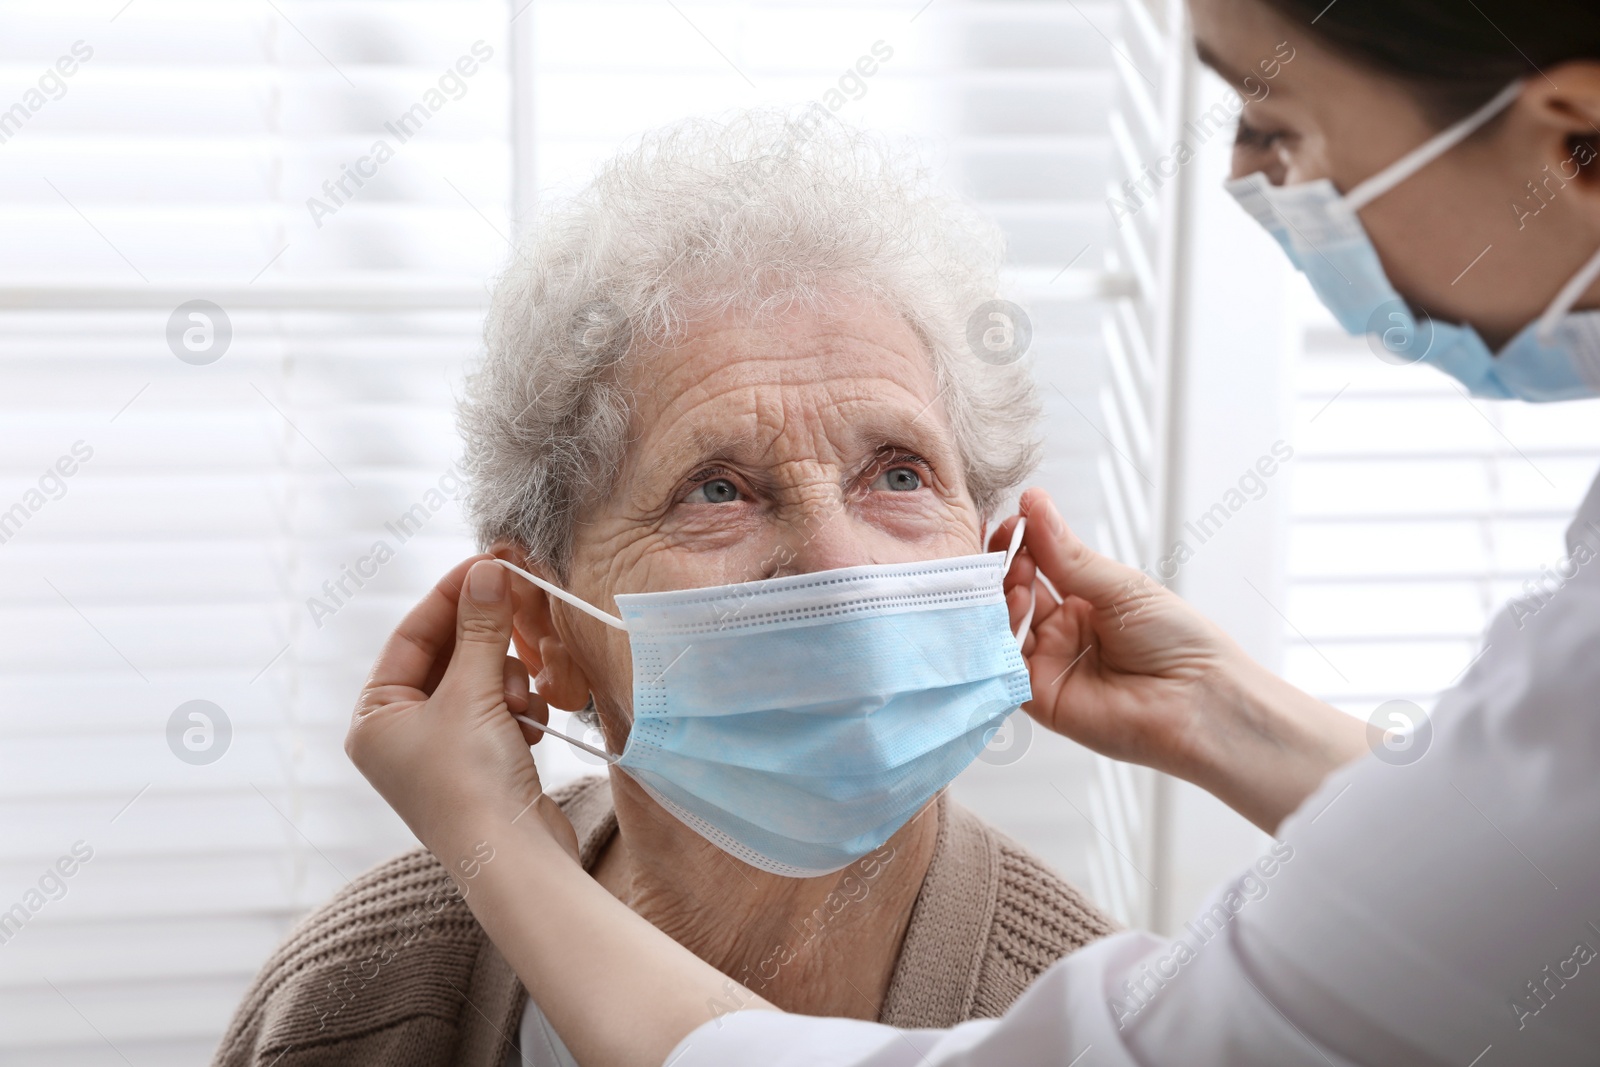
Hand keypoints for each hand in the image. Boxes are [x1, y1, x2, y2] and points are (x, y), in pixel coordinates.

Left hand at [345, 555, 578, 861]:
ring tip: (521, 703)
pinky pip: (499, 709)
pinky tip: (530, 727)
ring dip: (507, 681)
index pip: (411, 634)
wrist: (514, 859)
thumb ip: (481, 628)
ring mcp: (440, 750)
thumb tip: (488, 569)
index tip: (490, 564)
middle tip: (520, 604)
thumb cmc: (473, 784)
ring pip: (480, 680)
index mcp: (374, 717)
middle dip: (487, 643)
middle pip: (448, 656)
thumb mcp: (473, 693)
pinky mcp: (479, 763)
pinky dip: (518, 709)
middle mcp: (399, 732)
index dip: (452, 596)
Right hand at [991, 489, 1365, 831]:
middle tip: (1008, 542)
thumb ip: (1068, 554)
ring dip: (1002, 595)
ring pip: (1003, 625)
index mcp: (1083, 602)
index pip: (1036, 566)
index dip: (1021, 543)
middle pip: (1013, 594)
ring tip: (1018, 575)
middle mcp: (1060, 632)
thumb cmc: (1178, 642)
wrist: (1199, 701)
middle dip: (1006, 565)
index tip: (1016, 520)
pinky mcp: (1038, 697)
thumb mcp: (1121, 587)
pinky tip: (1014, 606)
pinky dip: (1001, 633)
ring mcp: (1047, 664)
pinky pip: (1004, 664)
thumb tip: (1035, 504)